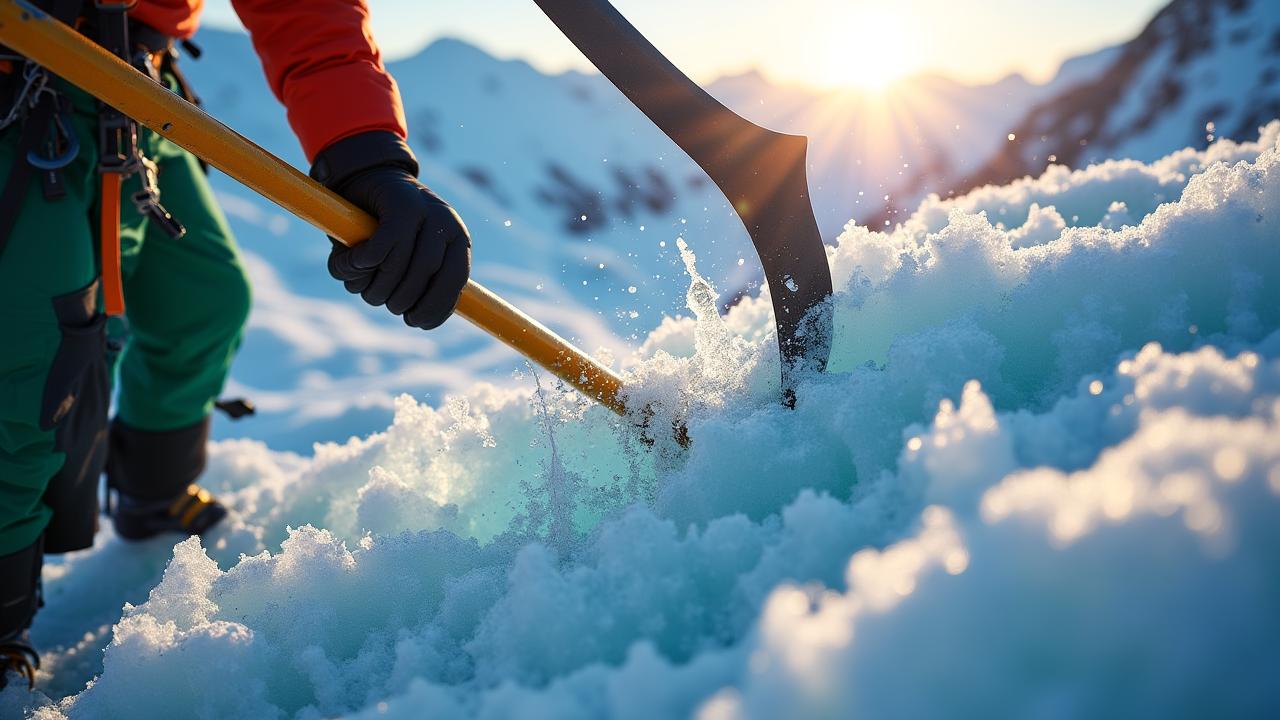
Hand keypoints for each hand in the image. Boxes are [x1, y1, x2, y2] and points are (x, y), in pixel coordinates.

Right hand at [311, 132, 470, 329]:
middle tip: (381, 299)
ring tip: (362, 284)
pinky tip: (353, 262)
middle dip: (397, 299)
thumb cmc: (391, 224)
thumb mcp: (414, 251)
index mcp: (459, 239)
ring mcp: (425, 211)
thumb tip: (422, 319)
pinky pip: (380, 250)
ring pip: (398, 267)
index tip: (415, 321)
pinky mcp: (399, 205)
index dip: (435, 309)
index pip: (455, 284)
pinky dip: (361, 264)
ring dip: (373, 286)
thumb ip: (421, 280)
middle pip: (422, 279)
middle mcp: (447, 223)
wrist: (371, 173)